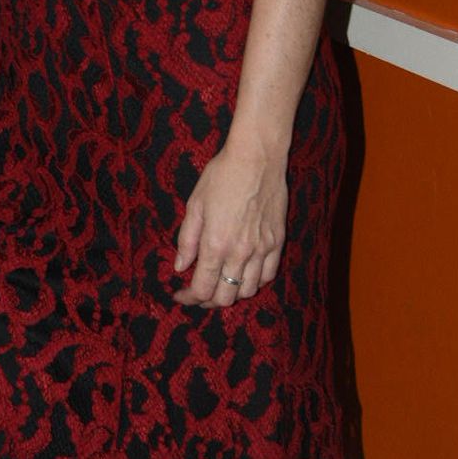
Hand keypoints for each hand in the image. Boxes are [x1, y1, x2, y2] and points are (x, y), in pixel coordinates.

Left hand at [173, 138, 285, 305]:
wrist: (257, 158)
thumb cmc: (221, 176)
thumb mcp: (195, 206)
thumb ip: (187, 240)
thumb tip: (180, 267)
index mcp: (215, 244)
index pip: (202, 288)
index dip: (189, 298)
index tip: (180, 295)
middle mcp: (240, 253)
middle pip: (225, 297)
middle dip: (208, 300)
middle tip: (198, 292)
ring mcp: (262, 249)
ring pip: (248, 290)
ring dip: (232, 293)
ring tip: (220, 284)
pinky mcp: (277, 242)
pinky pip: (268, 275)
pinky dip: (254, 282)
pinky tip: (243, 274)